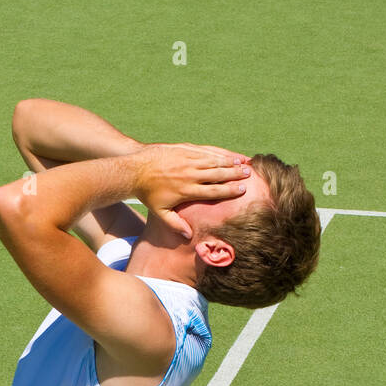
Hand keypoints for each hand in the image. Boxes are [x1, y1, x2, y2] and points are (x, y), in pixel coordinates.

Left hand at [133, 144, 251, 238]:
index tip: (242, 190)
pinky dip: (220, 153)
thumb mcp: (160, 212)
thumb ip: (175, 224)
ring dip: (231, 163)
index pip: (213, 191)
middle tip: (250, 176)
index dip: (230, 190)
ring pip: (214, 161)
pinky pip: (207, 151)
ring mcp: (188, 160)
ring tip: (245, 165)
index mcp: (187, 190)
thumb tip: (189, 236)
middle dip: (235, 175)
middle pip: (218, 174)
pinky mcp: (185, 149)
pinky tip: (230, 155)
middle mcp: (190, 174)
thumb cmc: (148, 194)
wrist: (135, 170)